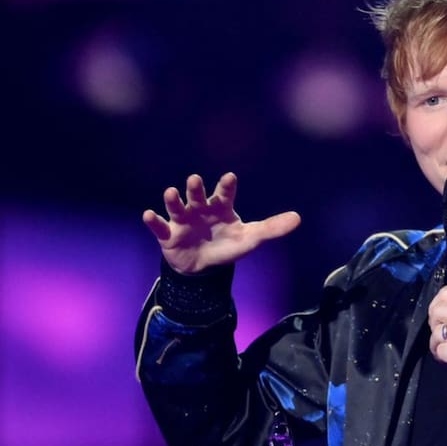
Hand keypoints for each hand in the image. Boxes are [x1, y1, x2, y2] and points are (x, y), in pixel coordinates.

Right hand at [141, 173, 300, 273]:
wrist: (204, 268)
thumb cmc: (228, 246)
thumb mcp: (251, 239)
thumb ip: (272, 228)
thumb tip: (298, 218)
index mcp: (221, 207)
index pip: (225, 194)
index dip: (226, 186)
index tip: (230, 177)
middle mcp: (200, 209)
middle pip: (197, 195)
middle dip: (196, 188)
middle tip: (195, 180)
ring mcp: (183, 220)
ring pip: (177, 206)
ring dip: (173, 200)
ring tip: (170, 193)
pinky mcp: (168, 234)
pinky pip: (159, 226)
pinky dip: (153, 221)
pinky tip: (148, 215)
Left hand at [428, 285, 446, 390]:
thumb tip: (443, 309)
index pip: (446, 292)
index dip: (437, 306)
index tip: (440, 318)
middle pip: (436, 310)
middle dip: (434, 326)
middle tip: (443, 337)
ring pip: (436, 332)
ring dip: (437, 345)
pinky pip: (440, 351)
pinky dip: (442, 358)